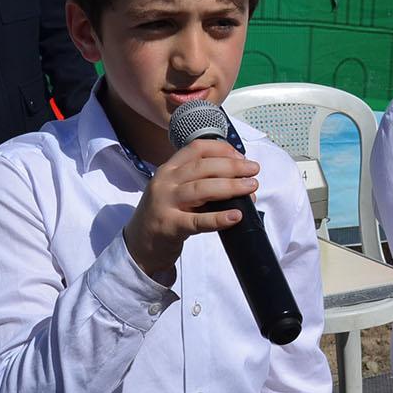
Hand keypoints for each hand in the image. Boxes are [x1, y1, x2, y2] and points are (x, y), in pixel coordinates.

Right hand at [123, 138, 260, 279]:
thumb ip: (200, 180)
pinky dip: (218, 218)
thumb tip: (241, 177)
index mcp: (169, 169)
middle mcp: (165, 182)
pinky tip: (236, 216)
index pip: (197, 148)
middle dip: (232, 166)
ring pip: (201, 189)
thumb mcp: (176, 189)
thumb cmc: (165, 213)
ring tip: (251, 187)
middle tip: (254, 170)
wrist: (138, 244)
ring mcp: (165, 204)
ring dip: (230, 186)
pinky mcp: (169, 226)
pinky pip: (197, 221)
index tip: (241, 156)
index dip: (222, 149)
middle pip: (203, 167)